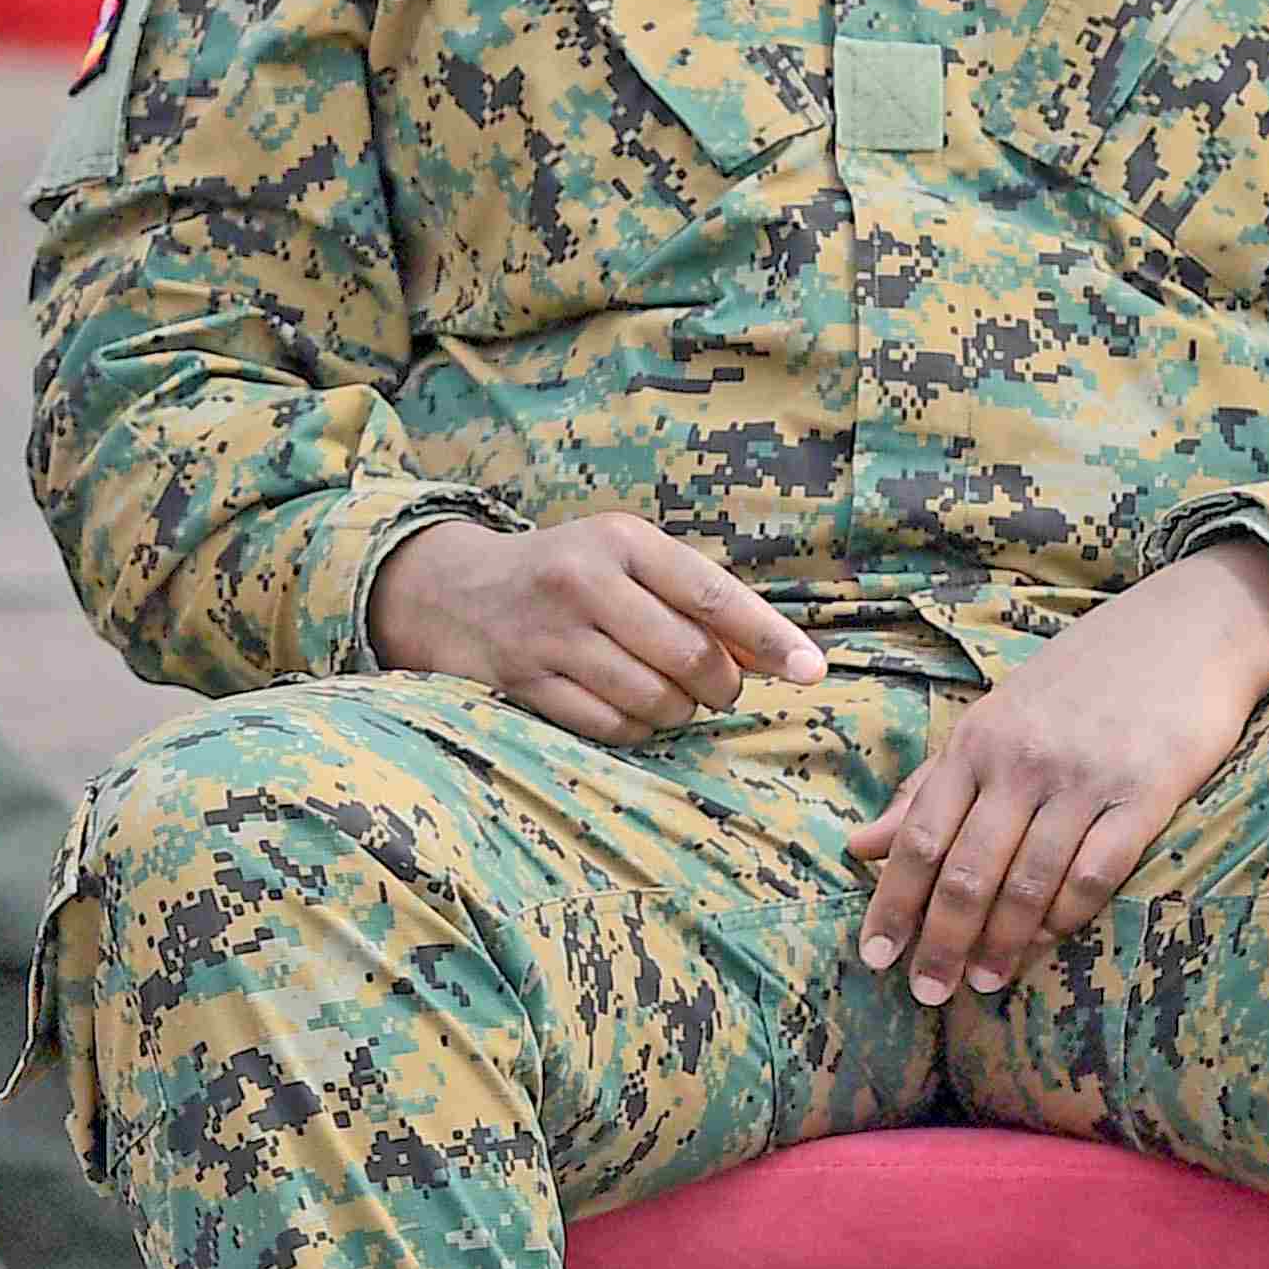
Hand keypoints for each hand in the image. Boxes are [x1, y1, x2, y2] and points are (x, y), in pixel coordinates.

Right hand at [370, 509, 825, 744]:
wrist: (455, 592)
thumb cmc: (567, 574)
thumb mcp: (627, 559)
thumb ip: (698, 598)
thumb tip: (780, 656)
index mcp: (619, 540)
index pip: (712, 594)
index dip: (769, 637)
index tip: (812, 671)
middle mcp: (582, 581)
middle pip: (689, 658)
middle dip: (721, 686)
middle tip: (721, 689)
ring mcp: (548, 636)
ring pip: (653, 699)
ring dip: (680, 711)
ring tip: (674, 698)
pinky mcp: (525, 683)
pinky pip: (611, 726)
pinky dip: (638, 728)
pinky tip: (634, 710)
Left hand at [845, 546, 1268, 1002]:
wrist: (1189, 626)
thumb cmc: (1081, 677)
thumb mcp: (993, 718)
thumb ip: (929, 786)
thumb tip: (858, 847)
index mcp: (976, 741)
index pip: (920, 837)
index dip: (892, 902)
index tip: (872, 956)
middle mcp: (1021, 761)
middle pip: (967, 870)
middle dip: (940, 940)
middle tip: (927, 992)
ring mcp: (1084, 777)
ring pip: (1027, 881)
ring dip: (1000, 943)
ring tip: (983, 984)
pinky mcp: (1147, 792)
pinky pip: (1097, 871)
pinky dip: (1066, 916)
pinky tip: (1046, 945)